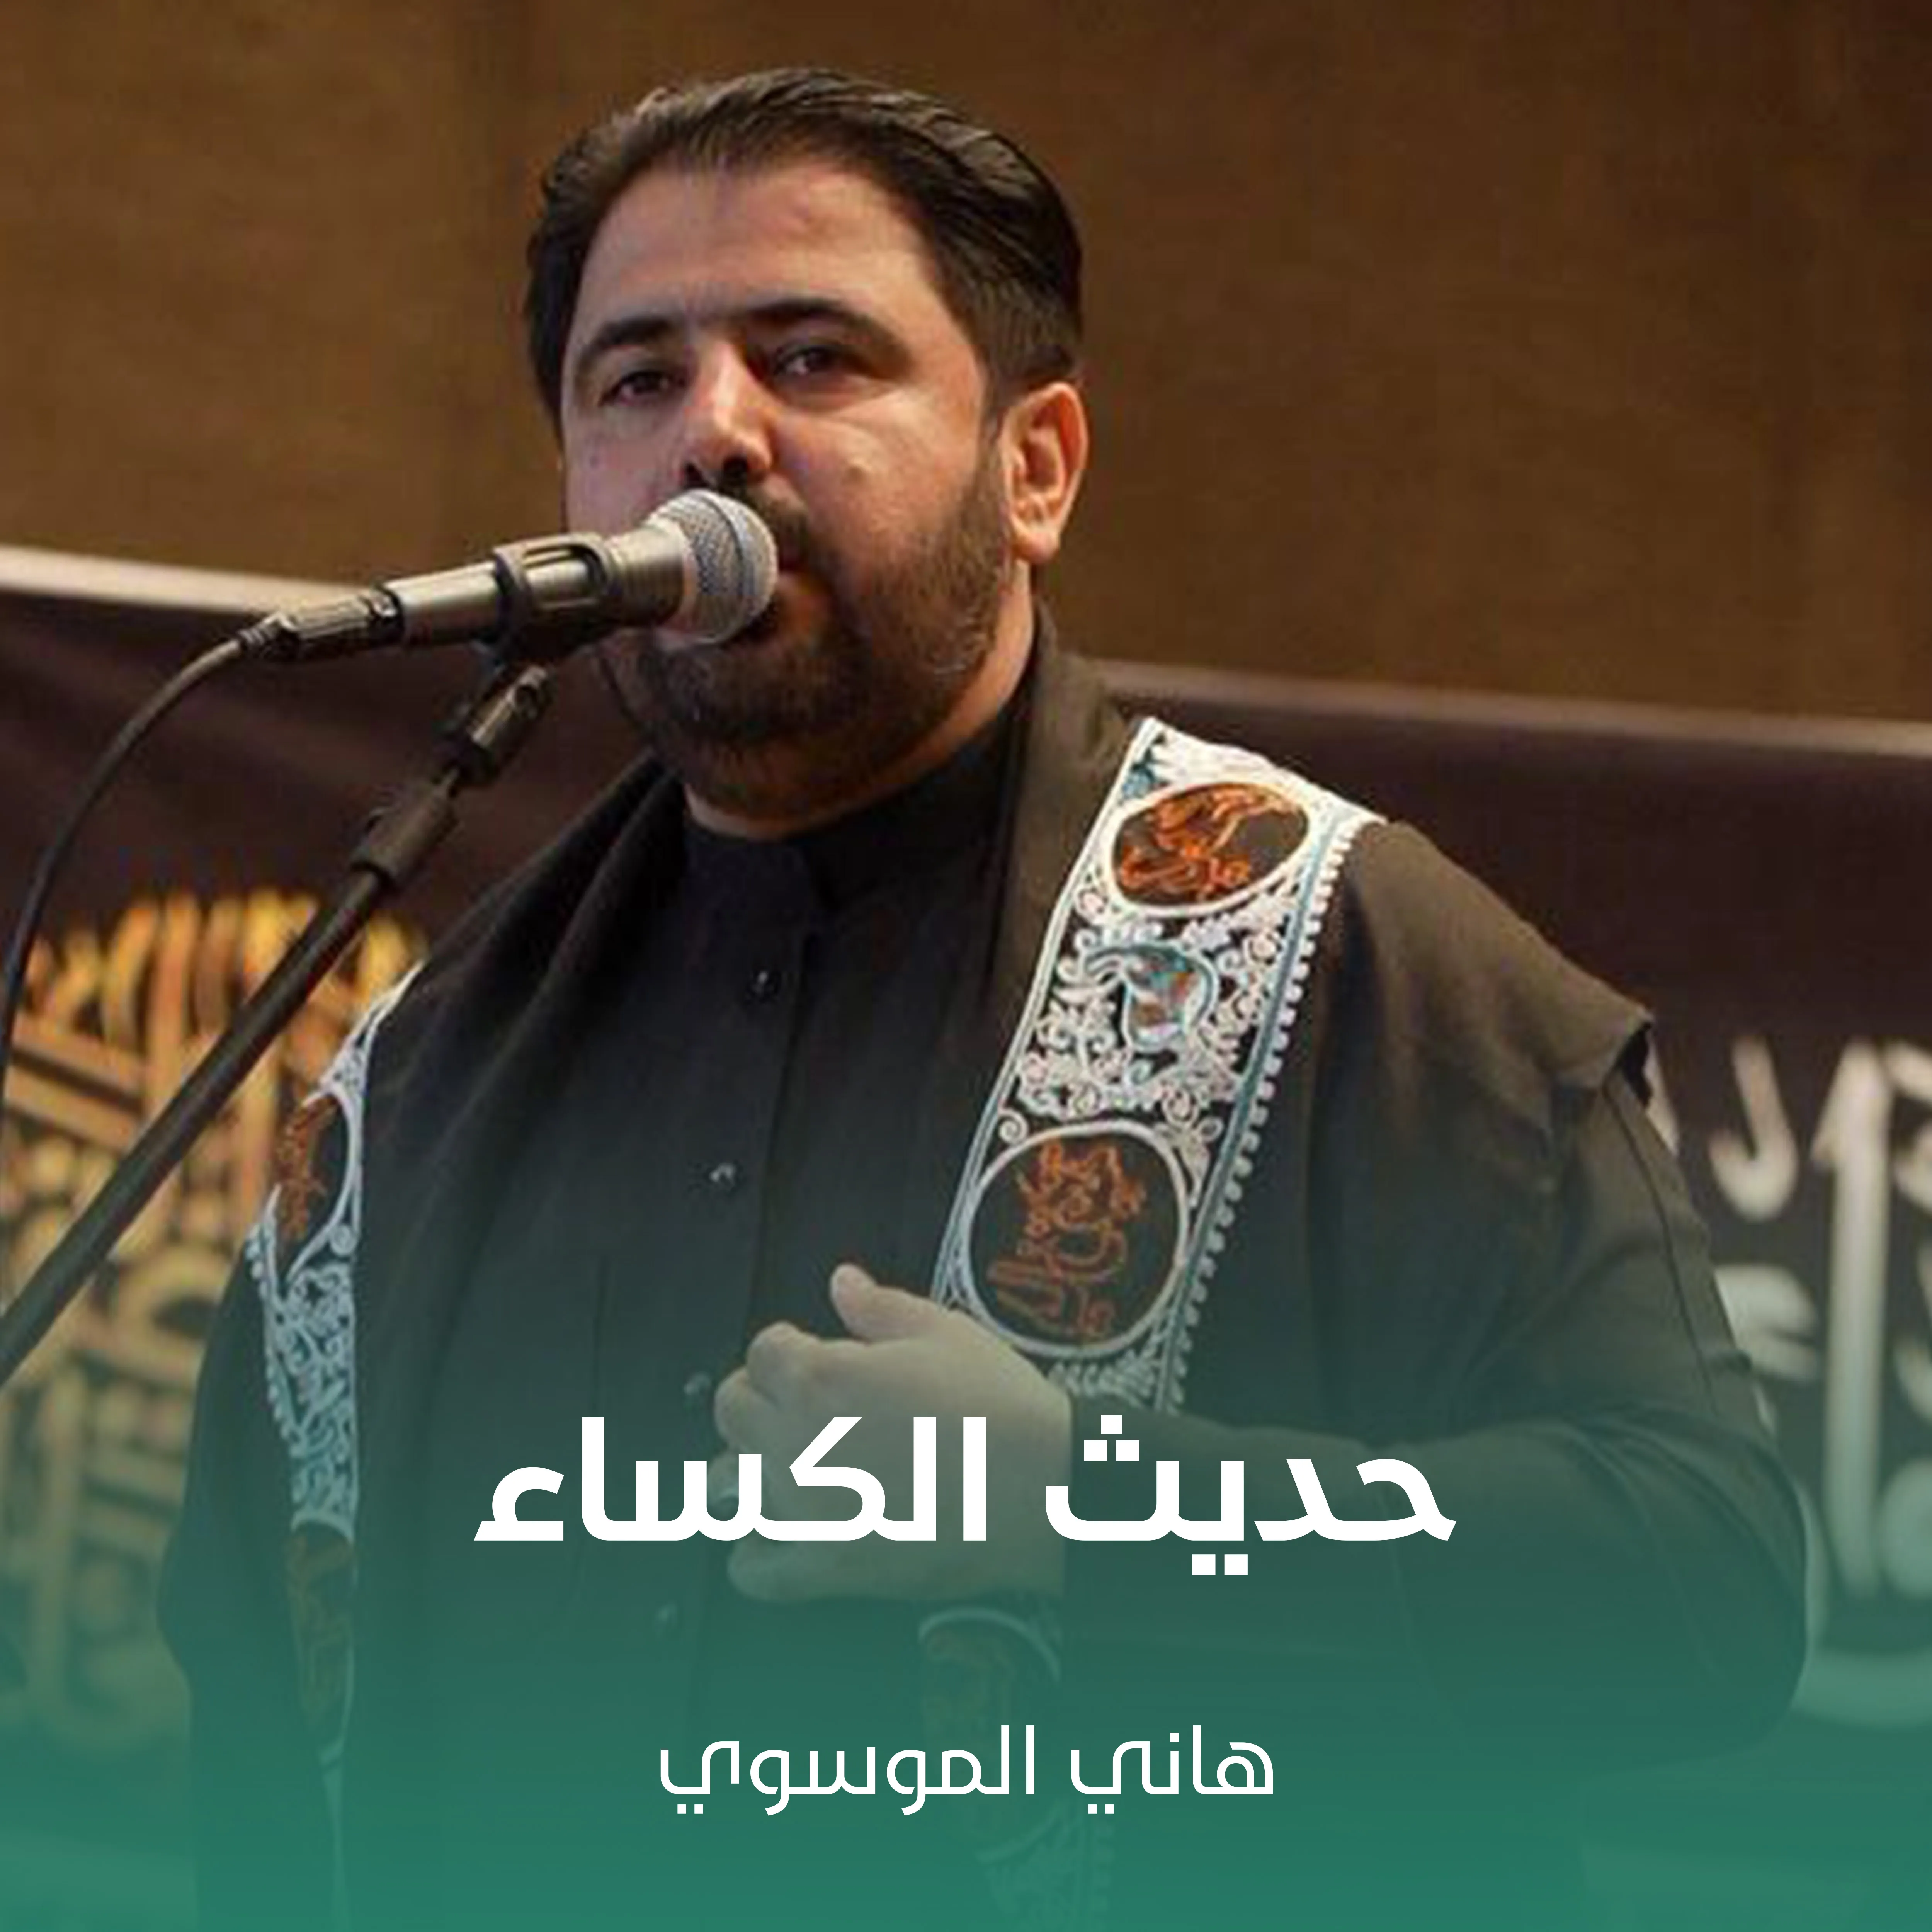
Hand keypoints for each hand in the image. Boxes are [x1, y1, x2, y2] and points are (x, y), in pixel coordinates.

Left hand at [712, 1264, 1070, 1602]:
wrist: (1043, 1489)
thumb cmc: (998, 1409)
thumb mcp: (944, 1333)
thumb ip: (880, 1307)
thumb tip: (843, 1283)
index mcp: (820, 1375)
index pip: (763, 1349)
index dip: (790, 1349)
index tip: (815, 1357)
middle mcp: (797, 1440)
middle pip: (733, 1408)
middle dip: (762, 1399)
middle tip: (804, 1406)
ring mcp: (804, 1508)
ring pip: (728, 1484)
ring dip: (751, 1471)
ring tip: (793, 1469)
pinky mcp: (824, 1566)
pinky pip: (751, 1567)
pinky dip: (756, 1555)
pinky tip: (784, 1538)